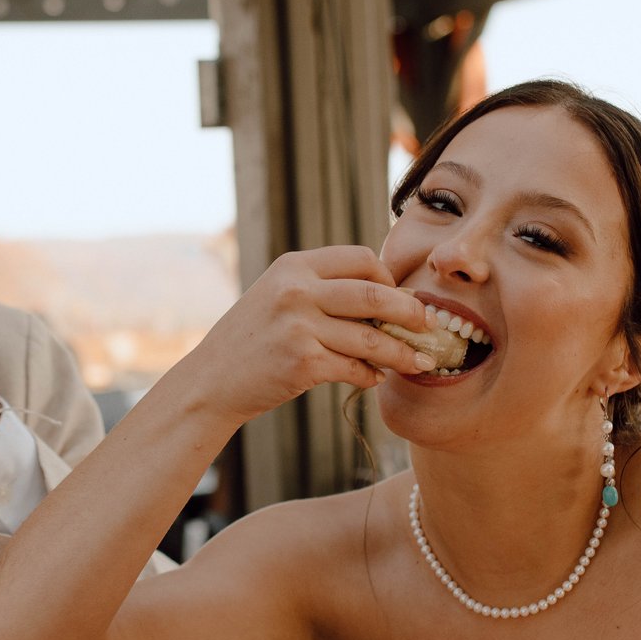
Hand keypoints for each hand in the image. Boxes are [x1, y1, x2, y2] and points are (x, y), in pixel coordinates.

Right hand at [168, 246, 431, 426]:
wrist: (210, 381)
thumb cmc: (250, 340)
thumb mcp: (277, 296)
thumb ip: (320, 288)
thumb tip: (385, 294)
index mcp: (295, 265)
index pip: (361, 258)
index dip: (388, 277)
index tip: (400, 297)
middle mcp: (297, 290)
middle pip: (376, 293)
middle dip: (411, 312)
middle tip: (430, 326)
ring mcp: (299, 326)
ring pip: (372, 337)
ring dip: (401, 352)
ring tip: (419, 361)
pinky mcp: (302, 362)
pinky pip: (355, 368)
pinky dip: (371, 375)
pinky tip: (375, 378)